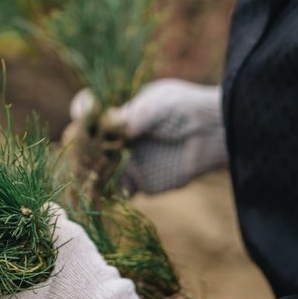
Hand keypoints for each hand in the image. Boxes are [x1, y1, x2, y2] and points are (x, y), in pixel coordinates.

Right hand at [70, 79, 227, 193]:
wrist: (215, 130)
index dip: (82, 113)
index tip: (82, 114)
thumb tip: (107, 127)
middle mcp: (117, 140)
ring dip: (89, 175)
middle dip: (82, 150)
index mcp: (117, 115)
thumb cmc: (185, 107)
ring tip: (85, 175)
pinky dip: (108, 194)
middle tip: (82, 152)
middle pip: (88, 147)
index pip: (88, 113)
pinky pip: (119, 192)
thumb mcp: (157, 104)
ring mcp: (127, 162)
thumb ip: (133, 117)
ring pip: (98, 173)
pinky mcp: (141, 183)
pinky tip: (102, 191)